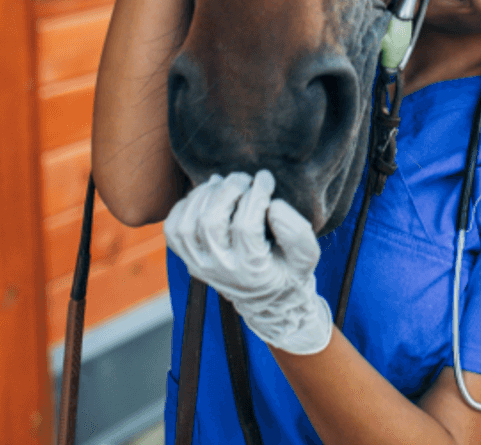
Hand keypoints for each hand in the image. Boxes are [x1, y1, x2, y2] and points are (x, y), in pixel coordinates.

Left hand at [164, 170, 332, 354]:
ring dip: (204, 196)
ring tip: (224, 183)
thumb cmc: (289, 272)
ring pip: (187, 224)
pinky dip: (185, 206)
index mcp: (251, 270)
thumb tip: (273, 205)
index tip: (266, 178)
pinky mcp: (189, 259)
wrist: (269, 302)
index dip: (256, 195)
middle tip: (244, 178)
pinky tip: (206, 196)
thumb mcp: (307, 257)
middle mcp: (220, 269)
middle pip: (210, 222)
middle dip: (227, 191)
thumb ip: (297, 232)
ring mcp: (199, 265)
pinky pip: (173, 229)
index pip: (245, 226)